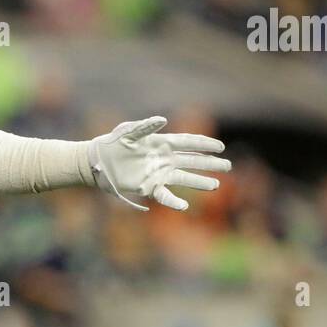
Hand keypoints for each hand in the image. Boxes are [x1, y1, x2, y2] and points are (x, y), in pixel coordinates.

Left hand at [88, 116, 230, 211]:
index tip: (221, 147)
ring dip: (200, 182)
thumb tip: (162, 120)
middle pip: (192, 161)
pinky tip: (184, 207)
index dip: (204, 144)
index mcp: (161, 143)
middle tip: (228, 166)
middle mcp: (164, 159)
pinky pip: (165, 195)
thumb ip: (145, 126)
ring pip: (184, 178)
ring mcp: (158, 173)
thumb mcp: (128, 132)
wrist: (98, 161)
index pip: (188, 143)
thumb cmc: (113, 143)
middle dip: (210, 163)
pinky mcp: (149, 187)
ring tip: (216, 185)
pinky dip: (174, 202)